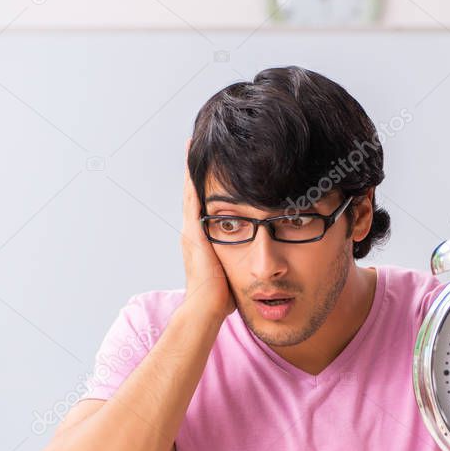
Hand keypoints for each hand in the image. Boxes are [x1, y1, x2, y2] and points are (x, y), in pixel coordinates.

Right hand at [180, 138, 235, 320]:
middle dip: (194, 170)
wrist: (207, 308)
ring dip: (192, 167)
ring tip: (192, 142)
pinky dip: (192, 178)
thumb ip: (241, 261)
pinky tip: (193, 159)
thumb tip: (258, 261)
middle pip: (193, 192)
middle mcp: (193, 231)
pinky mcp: (194, 231)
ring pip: (190, 190)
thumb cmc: (222, 298)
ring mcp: (191, 230)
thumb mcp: (233, 272)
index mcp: (202, 240)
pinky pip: (192, 197)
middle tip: (194, 143)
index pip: (203, 206)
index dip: (204, 186)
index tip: (209, 166)